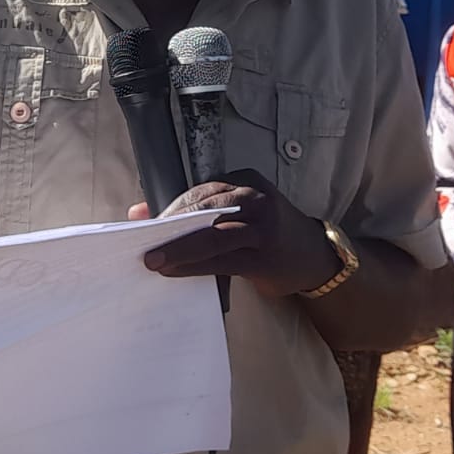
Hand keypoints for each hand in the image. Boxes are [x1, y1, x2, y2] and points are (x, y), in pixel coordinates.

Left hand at [130, 169, 340, 297]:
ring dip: (180, 248)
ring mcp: (264, 228)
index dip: (172, 207)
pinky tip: (175, 272)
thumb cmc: (268, 233)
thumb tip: (138, 212)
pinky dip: (195, 266)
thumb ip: (200, 209)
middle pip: (206, 210)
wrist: (315, 257)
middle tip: (142, 242)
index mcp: (248, 181)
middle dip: (171, 227)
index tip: (146, 222)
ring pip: (213, 235)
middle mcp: (257, 200)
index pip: (202, 191)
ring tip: (153, 260)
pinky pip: (222, 260)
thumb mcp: (242, 212)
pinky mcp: (264, 257)